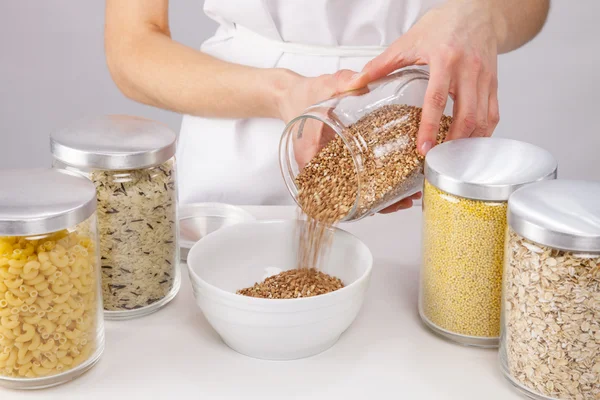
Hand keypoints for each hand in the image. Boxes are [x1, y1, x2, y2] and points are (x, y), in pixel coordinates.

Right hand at [278, 69, 417, 212]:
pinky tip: (398, 185)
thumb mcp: (322, 87)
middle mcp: (319, 166)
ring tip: (407, 198)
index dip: (347, 199)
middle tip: (402, 202)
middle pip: (346, 197)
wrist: (292, 96)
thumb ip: (340, 83)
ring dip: (379, 199)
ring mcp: (331, 166)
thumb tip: (358, 81)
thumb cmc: (302, 96)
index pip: (323, 184)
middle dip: (374, 203)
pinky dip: (376, 186)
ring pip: (354, 192)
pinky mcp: (340, 162)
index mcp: (309, 153)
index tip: (369, 204)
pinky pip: (357, 179)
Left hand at [347, 0, 500, 154]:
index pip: (437, 99)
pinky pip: (493, 113)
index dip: (431, 126)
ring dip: (468, 142)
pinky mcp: (494, 83)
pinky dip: (483, 133)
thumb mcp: (409, 41)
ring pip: (483, 118)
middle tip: (437, 160)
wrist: (478, 11)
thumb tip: (356, 82)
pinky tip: (470, 144)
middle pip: (466, 115)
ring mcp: (484, 78)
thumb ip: (382, 64)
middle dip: (452, 142)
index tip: (423, 148)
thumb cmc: (444, 24)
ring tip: (451, 158)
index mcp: (445, 59)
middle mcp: (469, 69)